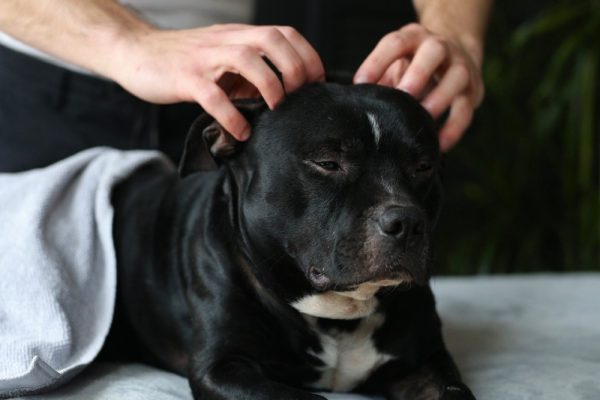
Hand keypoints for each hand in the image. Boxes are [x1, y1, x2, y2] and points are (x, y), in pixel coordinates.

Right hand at [110, 24, 324, 139]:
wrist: (135, 52)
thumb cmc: (183, 61)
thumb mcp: (222, 61)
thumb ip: (249, 74)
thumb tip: (280, 97)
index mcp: (237, 35)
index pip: (283, 33)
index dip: (306, 55)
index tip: (316, 82)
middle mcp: (225, 41)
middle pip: (271, 38)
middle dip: (294, 66)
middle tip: (298, 95)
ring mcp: (204, 58)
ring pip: (245, 58)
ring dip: (269, 84)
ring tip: (276, 109)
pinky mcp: (184, 78)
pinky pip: (212, 95)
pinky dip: (231, 115)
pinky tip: (241, 132)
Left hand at [354, 23, 483, 151]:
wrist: (455, 56)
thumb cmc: (413, 65)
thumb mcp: (396, 65)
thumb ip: (381, 81)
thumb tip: (363, 107)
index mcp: (414, 38)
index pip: (396, 43)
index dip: (377, 62)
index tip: (361, 84)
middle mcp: (439, 46)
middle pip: (434, 51)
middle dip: (418, 74)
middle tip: (403, 95)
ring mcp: (460, 66)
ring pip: (457, 77)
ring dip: (440, 99)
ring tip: (422, 121)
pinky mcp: (473, 90)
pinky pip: (466, 110)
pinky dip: (453, 129)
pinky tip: (439, 144)